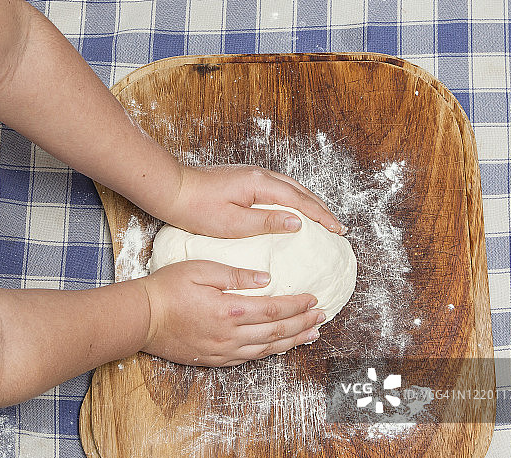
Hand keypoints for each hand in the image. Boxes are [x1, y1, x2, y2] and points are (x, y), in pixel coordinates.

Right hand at [138, 260, 324, 366]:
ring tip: (312, 335)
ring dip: (292, 341)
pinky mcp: (214, 359)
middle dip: (303, 324)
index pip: (274, 308)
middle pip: (277, 331)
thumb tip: (265, 279)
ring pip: (267, 349)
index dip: (297, 305)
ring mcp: (223, 350)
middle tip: (322, 317)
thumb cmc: (166, 289)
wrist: (140, 318)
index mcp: (229, 310)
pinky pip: (250, 358)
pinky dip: (270, 352)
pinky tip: (280, 347)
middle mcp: (230, 335)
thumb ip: (235, 274)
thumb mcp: (200, 270)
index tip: (314, 299)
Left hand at [163, 165, 345, 237]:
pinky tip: (293, 209)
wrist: (173, 191)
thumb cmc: (198, 209)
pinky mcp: (244, 179)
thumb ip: (267, 222)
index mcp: (260, 184)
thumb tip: (298, 222)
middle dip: (321, 209)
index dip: (321, 216)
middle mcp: (260, 174)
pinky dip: (293, 199)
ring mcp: (252, 174)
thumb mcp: (234, 223)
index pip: (300, 201)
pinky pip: (278, 188)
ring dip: (309, 202)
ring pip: (290, 187)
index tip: (338, 229)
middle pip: (300, 191)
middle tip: (337, 226)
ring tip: (322, 218)